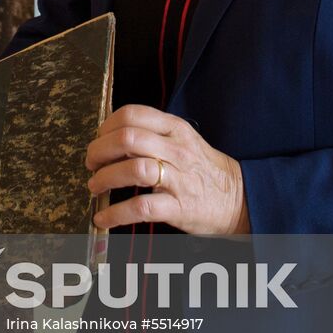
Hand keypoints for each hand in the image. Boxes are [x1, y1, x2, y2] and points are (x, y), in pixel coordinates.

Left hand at [86, 104, 249, 235]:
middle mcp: (177, 150)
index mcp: (175, 129)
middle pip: (127, 138)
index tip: (98, 140)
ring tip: (96, 186)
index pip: (132, 114)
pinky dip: (116, 213)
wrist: (240, 199)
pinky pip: (141, 208)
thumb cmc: (202, 170)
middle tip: (91, 163)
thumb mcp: (182, 141)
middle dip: (99, 151)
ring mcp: (179, 179)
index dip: (106, 126)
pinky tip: (103, 217)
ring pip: (134, 169)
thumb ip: (151, 135)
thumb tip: (109, 139)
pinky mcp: (179, 207)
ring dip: (105, 178)